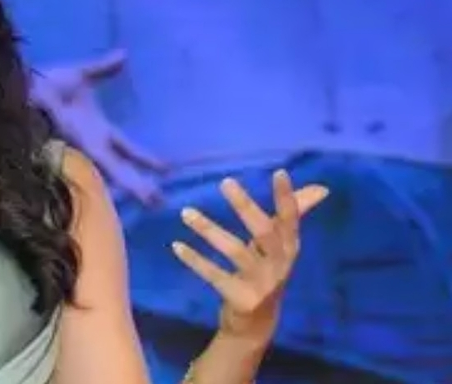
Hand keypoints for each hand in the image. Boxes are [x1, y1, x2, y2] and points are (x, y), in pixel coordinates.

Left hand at [30, 49, 166, 205]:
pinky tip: (109, 199)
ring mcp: (76, 150)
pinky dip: (93, 183)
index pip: (127, 149)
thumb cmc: (48, 83)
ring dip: (124, 187)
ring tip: (145, 200)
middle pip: (120, 168)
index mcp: (97, 131)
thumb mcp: (81, 75)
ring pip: (106, 174)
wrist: (21, 86)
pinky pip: (81, 170)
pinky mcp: (61, 151)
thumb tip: (124, 55)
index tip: (167, 168)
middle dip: (139, 182)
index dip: (145, 158)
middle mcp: (90, 145)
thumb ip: (102, 69)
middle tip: (160, 200)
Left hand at [171, 170, 328, 341]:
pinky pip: (215, 275)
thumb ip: (295, 215)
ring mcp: (261, 284)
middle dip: (245, 206)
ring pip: (235, 251)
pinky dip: (196, 260)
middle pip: (264, 232)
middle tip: (226, 182)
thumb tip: (321, 188)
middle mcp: (279, 265)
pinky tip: (177, 245)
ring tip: (186, 212)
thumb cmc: (266, 273)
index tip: (279, 173)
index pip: (291, 219)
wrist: (257, 325)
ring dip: (209, 230)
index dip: (287, 197)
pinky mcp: (241, 299)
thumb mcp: (280, 246)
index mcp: (289, 248)